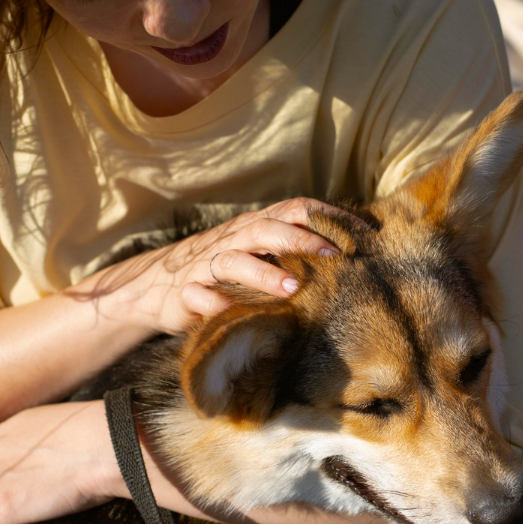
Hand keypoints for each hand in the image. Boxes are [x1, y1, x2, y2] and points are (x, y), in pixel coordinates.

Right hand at [69, 198, 343, 334]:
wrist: (157, 287)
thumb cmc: (223, 271)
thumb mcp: (259, 254)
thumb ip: (294, 251)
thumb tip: (352, 255)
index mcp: (256, 226)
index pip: (296, 209)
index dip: (329, 217)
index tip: (365, 232)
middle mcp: (233, 239)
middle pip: (267, 229)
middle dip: (302, 240)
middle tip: (336, 256)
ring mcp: (207, 265)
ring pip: (235, 260)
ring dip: (264, 274)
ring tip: (292, 290)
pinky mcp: (187, 292)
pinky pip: (201, 296)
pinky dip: (217, 305)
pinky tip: (235, 314)